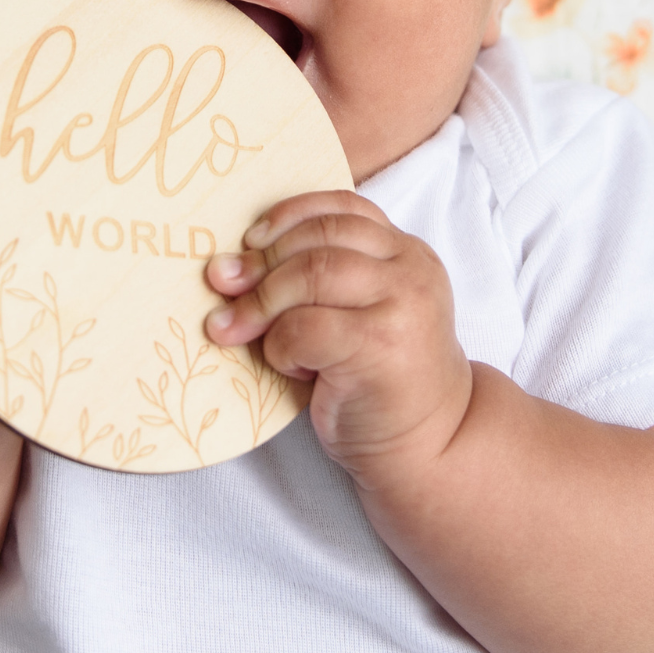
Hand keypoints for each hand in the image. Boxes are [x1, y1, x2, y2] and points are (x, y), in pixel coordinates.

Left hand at [203, 190, 473, 487]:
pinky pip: (304, 328)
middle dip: (261, 261)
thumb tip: (231, 264)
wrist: (431, 444)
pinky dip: (280, 345)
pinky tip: (290, 367)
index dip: (288, 216)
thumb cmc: (380, 379)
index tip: (250, 239)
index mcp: (406, 252)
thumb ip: (320, 278)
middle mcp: (410, 270)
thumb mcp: (360, 313)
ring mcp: (401, 307)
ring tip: (235, 328)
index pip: (342, 208)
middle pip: (318, 238)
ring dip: (261, 302)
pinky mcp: (379, 349)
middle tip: (222, 282)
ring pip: (310, 275)